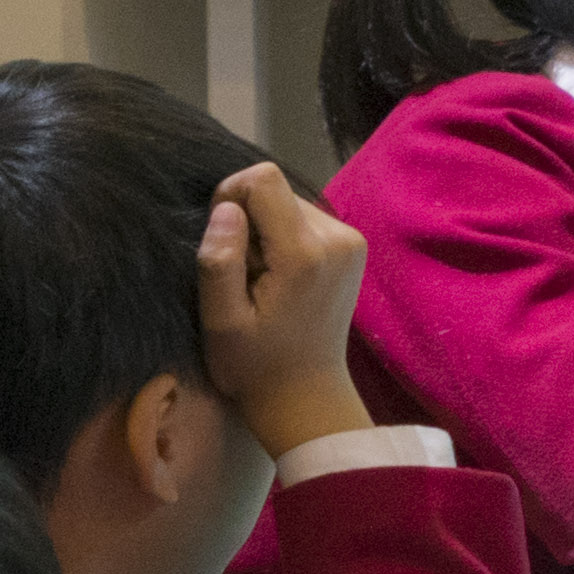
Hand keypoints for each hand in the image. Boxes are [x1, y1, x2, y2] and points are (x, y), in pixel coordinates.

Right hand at [198, 165, 374, 461]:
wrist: (306, 394)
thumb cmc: (255, 365)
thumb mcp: (221, 321)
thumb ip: (220, 262)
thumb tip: (225, 209)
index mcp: (305, 253)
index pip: (263, 179)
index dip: (229, 198)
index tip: (223, 242)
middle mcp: (337, 237)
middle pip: (276, 190)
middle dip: (249, 221)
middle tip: (245, 274)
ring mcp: (351, 240)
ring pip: (289, 202)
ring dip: (266, 231)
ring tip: (264, 280)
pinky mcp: (353, 246)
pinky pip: (305, 218)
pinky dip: (285, 238)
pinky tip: (282, 279)